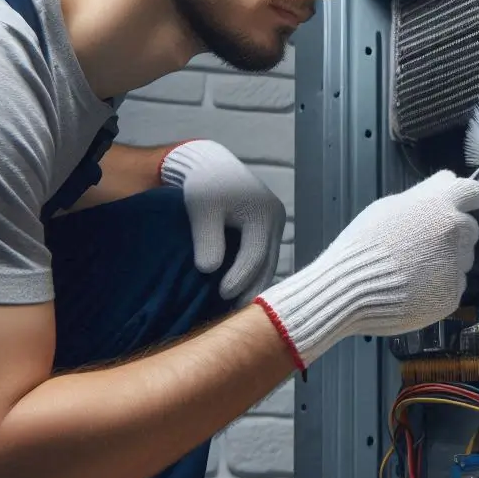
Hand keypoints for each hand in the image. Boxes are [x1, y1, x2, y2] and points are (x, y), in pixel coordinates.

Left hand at [160, 140, 286, 304]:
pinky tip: (239, 289)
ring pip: (268, 261)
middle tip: (234, 314)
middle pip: (267, 263)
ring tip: (236, 306)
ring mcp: (275, 221)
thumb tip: (209, 270)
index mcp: (264, 213)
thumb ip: (207, 239)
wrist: (208, 163)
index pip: (254, 256)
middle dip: (251, 289)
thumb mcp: (202, 210)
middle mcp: (276, 218)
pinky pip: (264, 254)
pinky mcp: (268, 225)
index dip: (239, 279)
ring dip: (254, 283)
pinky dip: (253, 272)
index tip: (221, 296)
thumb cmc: (203, 185)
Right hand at [256, 170, 478, 367]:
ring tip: (413, 269)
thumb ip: (422, 198)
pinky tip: (414, 289)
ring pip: (463, 259)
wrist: (352, 287)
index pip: (473, 191)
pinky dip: (438, 287)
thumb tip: (442, 189)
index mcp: (441, 203)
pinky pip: (453, 285)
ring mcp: (457, 264)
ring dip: (447, 261)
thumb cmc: (364, 242)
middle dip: (453, 234)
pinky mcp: (452, 294)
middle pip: (469, 228)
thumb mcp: (388, 206)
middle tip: (423, 245)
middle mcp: (456, 231)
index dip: (464, 200)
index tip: (452, 209)